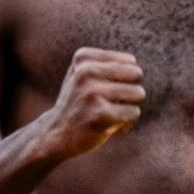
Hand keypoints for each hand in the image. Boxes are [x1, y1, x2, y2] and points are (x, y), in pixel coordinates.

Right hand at [32, 48, 147, 161]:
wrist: (55, 135)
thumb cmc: (78, 103)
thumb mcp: (84, 75)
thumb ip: (108, 63)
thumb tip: (136, 67)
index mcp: (83, 58)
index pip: (130, 61)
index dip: (123, 78)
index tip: (103, 90)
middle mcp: (86, 71)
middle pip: (136, 74)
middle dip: (129, 91)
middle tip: (108, 103)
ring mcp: (93, 92)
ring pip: (138, 93)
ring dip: (128, 107)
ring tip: (108, 114)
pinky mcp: (101, 114)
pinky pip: (134, 113)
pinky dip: (126, 123)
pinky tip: (107, 127)